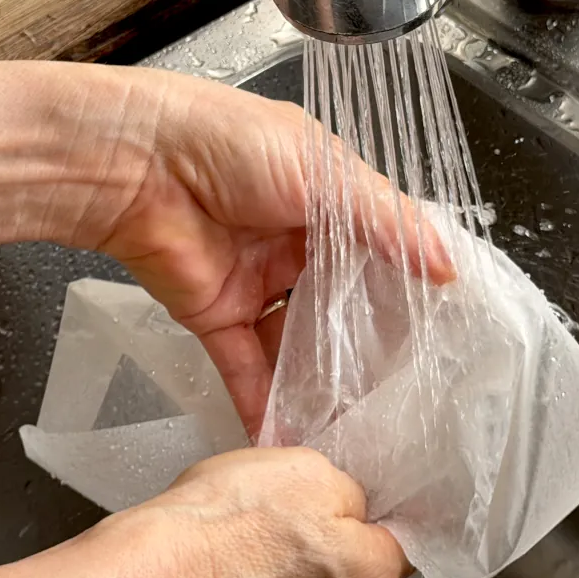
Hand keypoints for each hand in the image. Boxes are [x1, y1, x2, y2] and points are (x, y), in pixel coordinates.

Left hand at [43, 65, 452, 429]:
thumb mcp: (321, 171)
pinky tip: (293, 436)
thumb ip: (387, 222)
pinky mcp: (215, 315)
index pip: (381, 248)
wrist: (132, 162)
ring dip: (321, 381)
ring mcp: (255, 282)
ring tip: (361, 424)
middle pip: (342, 303)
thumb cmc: (223, 141)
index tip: (444, 329)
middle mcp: (292, 242)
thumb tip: (446, 267)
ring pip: (297, 343)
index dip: (409, 285)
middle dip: (370, 344)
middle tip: (412, 389)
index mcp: (324, 196)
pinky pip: (245, 367)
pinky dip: (264, 402)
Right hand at [115, 447, 408, 577]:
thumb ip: (348, 491)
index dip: (376, 513)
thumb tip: (350, 506)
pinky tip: (228, 564)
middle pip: (354, 572)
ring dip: (289, 569)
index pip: (403, 542)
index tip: (353, 497)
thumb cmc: (228, 523)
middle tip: (287, 509)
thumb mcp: (308, 468)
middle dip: (328, 540)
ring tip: (247, 536)